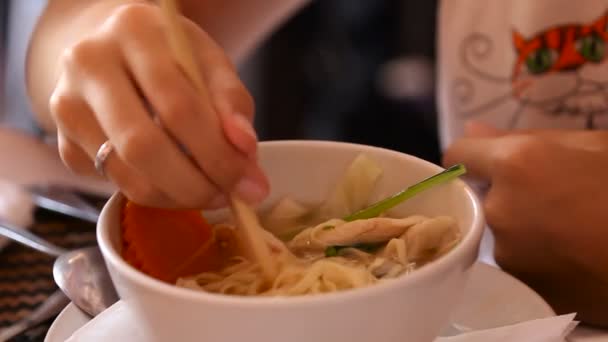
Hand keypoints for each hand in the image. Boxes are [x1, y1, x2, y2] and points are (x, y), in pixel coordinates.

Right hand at [49, 3, 267, 207]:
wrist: (112, 49)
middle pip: (143, 145)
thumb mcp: (208, 61)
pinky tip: (175, 181)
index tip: (249, 183)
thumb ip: (232, 101)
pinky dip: (152, 193)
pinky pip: (112, 183)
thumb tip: (245, 150)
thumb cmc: (168, 54)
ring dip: (176, 195)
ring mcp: (67, 104)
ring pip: (125, 173)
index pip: (178, 106)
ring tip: (209, 192)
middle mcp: (89, 64)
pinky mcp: (63, 141)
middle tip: (228, 197)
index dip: (217, 154)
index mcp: (133, 31)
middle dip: (195, 185)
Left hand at [443, 121, 607, 326]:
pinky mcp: (525, 285)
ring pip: (500, 231)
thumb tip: (472, 129)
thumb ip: (523, 137)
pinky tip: (571, 253)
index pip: (460, 153)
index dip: (473, 156)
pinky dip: (536, 257)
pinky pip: (518, 262)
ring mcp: (510, 253)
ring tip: (569, 229)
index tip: (486, 163)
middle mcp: (501, 209)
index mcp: (516, 164)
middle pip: (482, 196)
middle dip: (505, 194)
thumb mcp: (591, 145)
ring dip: (521, 227)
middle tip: (552, 198)